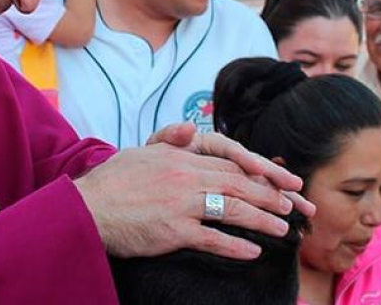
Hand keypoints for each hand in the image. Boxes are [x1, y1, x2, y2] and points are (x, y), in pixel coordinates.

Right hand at [74, 123, 314, 260]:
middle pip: (238, 183)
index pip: (228, 162)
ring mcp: (181, 204)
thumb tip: (189, 129)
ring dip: (262, 220)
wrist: (87, 208)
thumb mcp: (140, 152)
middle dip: (270, 196)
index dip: (258, 173)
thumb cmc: (112, 181)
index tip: (278, 183)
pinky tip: (253, 252)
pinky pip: (213, 238)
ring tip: (283, 230)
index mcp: (180, 156)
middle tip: (293, 208)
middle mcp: (185, 176)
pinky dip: (236, 246)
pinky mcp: (174, 231)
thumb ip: (167, 140)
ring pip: (233, 209)